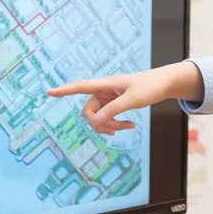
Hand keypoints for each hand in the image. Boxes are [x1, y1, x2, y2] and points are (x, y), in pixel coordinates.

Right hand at [47, 63, 202, 135]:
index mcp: (105, 84)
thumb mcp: (133, 99)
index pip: (80, 86)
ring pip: (98, 116)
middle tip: (116, 130)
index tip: (49, 92)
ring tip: (126, 127)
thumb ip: (114, 110)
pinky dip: (115, 123)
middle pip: (89, 110)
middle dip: (99, 123)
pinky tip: (129, 125)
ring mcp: (108, 97)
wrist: (163, 84)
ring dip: (109, 125)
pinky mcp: (114, 103)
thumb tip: (96, 121)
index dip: (64, 90)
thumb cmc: (149, 87)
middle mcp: (103, 90)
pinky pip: (107, 117)